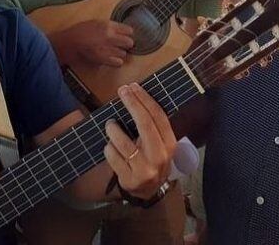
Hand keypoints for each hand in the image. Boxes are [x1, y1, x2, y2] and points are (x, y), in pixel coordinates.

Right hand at [50, 19, 133, 66]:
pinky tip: (111, 59)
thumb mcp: (95, 22)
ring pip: (124, 53)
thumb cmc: (79, 32)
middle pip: (129, 42)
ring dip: (120, 53)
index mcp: (108, 26)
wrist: (69, 43)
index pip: (129, 30)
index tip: (125, 35)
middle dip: (126, 44)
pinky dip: (116, 62)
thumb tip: (120, 31)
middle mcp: (109, 37)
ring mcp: (107, 49)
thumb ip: (109, 26)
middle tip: (121, 45)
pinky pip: (118, 62)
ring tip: (112, 52)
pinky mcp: (103, 59)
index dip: (127, 34)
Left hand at [104, 83, 175, 199]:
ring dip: (113, 129)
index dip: (144, 99)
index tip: (133, 86)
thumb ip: (152, 125)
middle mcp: (159, 157)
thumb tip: (136, 95)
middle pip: (144, 124)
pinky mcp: (129, 179)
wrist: (149, 192)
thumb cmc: (152, 159)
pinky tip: (110, 147)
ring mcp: (145, 170)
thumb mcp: (159, 144)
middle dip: (132, 104)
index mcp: (169, 144)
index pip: (158, 116)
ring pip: (124, 142)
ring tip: (110, 124)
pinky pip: (113, 156)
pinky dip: (109, 148)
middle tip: (122, 91)